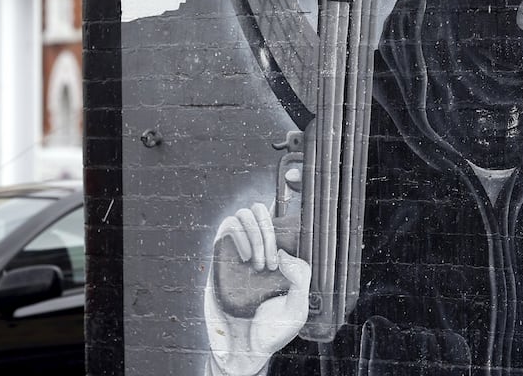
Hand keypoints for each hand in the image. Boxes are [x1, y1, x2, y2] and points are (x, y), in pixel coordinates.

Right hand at [205, 203, 310, 375]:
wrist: (243, 348)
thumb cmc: (271, 330)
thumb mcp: (298, 309)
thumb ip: (301, 278)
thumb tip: (285, 252)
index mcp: (282, 256)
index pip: (286, 217)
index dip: (290, 187)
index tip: (294, 175)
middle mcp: (260, 247)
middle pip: (263, 209)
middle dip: (270, 228)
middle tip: (271, 260)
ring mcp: (240, 249)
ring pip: (245, 213)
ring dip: (256, 234)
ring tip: (259, 264)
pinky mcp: (221, 254)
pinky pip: (229, 227)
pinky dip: (241, 236)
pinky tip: (247, 258)